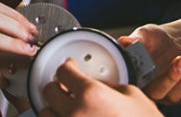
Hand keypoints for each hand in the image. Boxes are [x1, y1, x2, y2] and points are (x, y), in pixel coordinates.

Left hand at [38, 59, 160, 116]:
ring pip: (47, 113)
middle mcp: (76, 114)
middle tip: (68, 88)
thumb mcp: (134, 97)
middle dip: (59, 87)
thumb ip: (109, 86)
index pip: (64, 71)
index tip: (70, 68)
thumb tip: (96, 83)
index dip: (68, 68)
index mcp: (92, 95)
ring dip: (55, 110)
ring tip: (70, 110)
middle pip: (50, 91)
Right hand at [118, 24, 180, 104]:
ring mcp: (164, 95)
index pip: (134, 84)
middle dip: (172, 77)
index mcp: (133, 75)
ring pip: (175, 95)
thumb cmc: (154, 39)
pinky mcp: (180, 96)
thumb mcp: (145, 34)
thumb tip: (126, 42)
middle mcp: (146, 89)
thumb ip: (137, 39)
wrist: (171, 42)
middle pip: (157, 92)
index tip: (151, 63)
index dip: (143, 78)